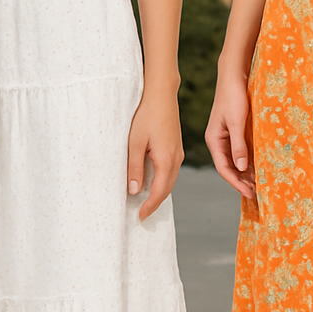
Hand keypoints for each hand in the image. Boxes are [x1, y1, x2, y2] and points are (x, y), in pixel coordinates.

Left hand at [128, 87, 182, 220]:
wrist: (161, 94)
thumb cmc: (146, 115)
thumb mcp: (135, 143)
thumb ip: (135, 168)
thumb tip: (135, 191)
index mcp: (167, 160)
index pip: (160, 192)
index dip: (150, 206)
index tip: (140, 217)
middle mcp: (176, 158)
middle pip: (167, 189)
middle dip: (155, 203)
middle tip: (142, 214)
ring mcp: (178, 152)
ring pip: (170, 180)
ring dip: (159, 192)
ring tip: (145, 201)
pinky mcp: (176, 146)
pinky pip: (171, 170)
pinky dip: (163, 180)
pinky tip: (152, 180)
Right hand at [205, 64, 255, 199]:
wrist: (234, 75)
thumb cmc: (233, 96)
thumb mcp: (236, 122)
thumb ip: (238, 145)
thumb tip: (242, 168)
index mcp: (214, 140)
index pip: (224, 168)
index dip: (236, 182)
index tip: (250, 193)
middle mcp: (219, 140)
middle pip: (230, 167)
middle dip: (242, 181)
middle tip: (258, 193)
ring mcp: (227, 136)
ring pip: (236, 160)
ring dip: (247, 172)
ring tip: (260, 184)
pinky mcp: (236, 130)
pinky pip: (242, 151)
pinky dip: (250, 160)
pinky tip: (260, 167)